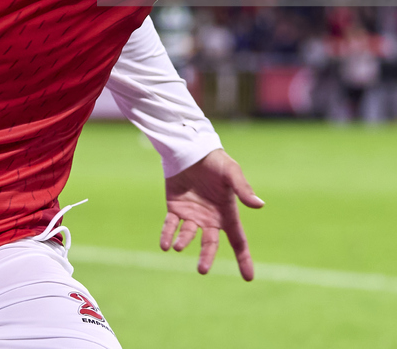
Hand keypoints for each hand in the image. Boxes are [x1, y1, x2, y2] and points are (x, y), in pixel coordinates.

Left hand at [160, 148, 263, 280]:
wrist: (191, 148)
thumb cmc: (215, 160)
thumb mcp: (232, 172)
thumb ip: (243, 189)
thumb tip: (259, 205)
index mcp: (226, 212)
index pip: (238, 240)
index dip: (244, 258)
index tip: (249, 278)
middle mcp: (209, 218)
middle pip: (210, 243)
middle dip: (207, 256)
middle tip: (202, 269)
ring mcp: (192, 214)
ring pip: (188, 235)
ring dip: (183, 242)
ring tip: (179, 246)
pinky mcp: (175, 208)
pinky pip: (171, 226)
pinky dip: (167, 235)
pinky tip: (165, 245)